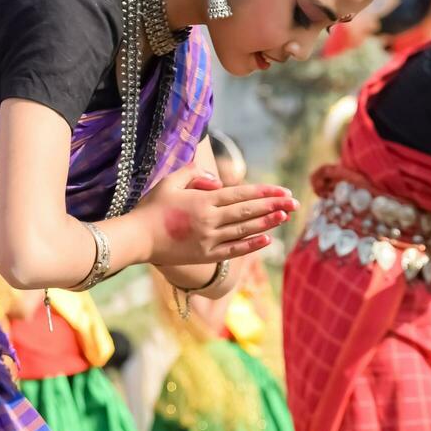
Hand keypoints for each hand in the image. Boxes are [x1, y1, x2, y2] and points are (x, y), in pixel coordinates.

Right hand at [134, 177, 297, 264]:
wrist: (136, 239)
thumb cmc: (152, 207)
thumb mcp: (171, 181)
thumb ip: (194, 174)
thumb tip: (217, 182)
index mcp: (203, 201)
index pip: (241, 194)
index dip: (264, 192)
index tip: (282, 190)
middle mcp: (210, 220)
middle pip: (248, 211)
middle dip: (273, 206)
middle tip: (294, 202)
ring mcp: (209, 240)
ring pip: (245, 230)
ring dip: (267, 223)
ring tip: (285, 217)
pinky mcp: (205, 255)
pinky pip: (234, 250)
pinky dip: (251, 245)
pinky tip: (266, 239)